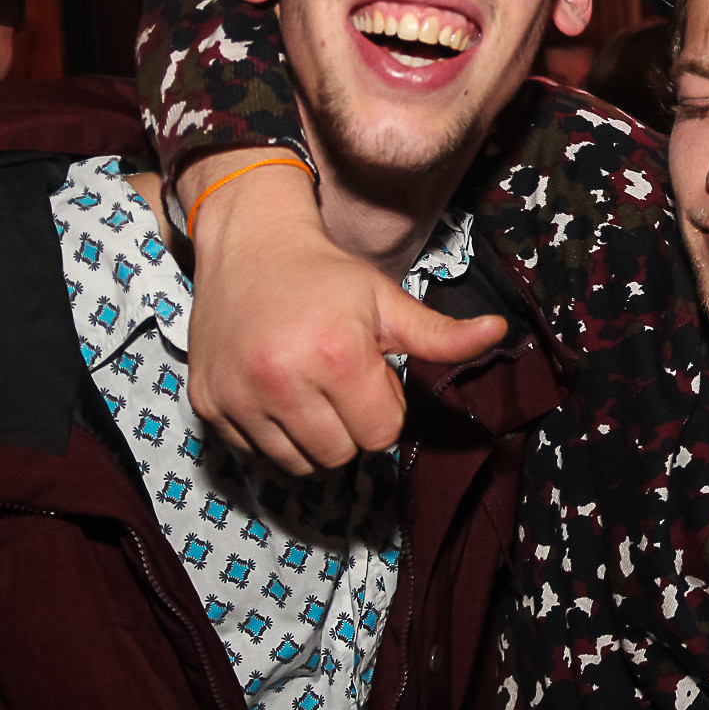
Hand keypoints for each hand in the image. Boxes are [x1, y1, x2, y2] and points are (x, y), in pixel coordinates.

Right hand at [182, 155, 506, 472]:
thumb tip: (499, 333)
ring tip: (308, 385)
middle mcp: (281, 380)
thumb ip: (440, 333)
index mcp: (335, 354)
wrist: (250, 245)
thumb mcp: (387, 300)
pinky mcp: (209, 405)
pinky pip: (256, 454)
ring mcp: (238, 396)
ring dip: (312, 437)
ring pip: (298, 464)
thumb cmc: (327, 276)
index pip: (380, 434)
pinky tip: (275, 390)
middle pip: (341, 454)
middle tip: (338, 378)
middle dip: (350, 424)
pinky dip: (272, 434)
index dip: (383, 406)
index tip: (368, 372)